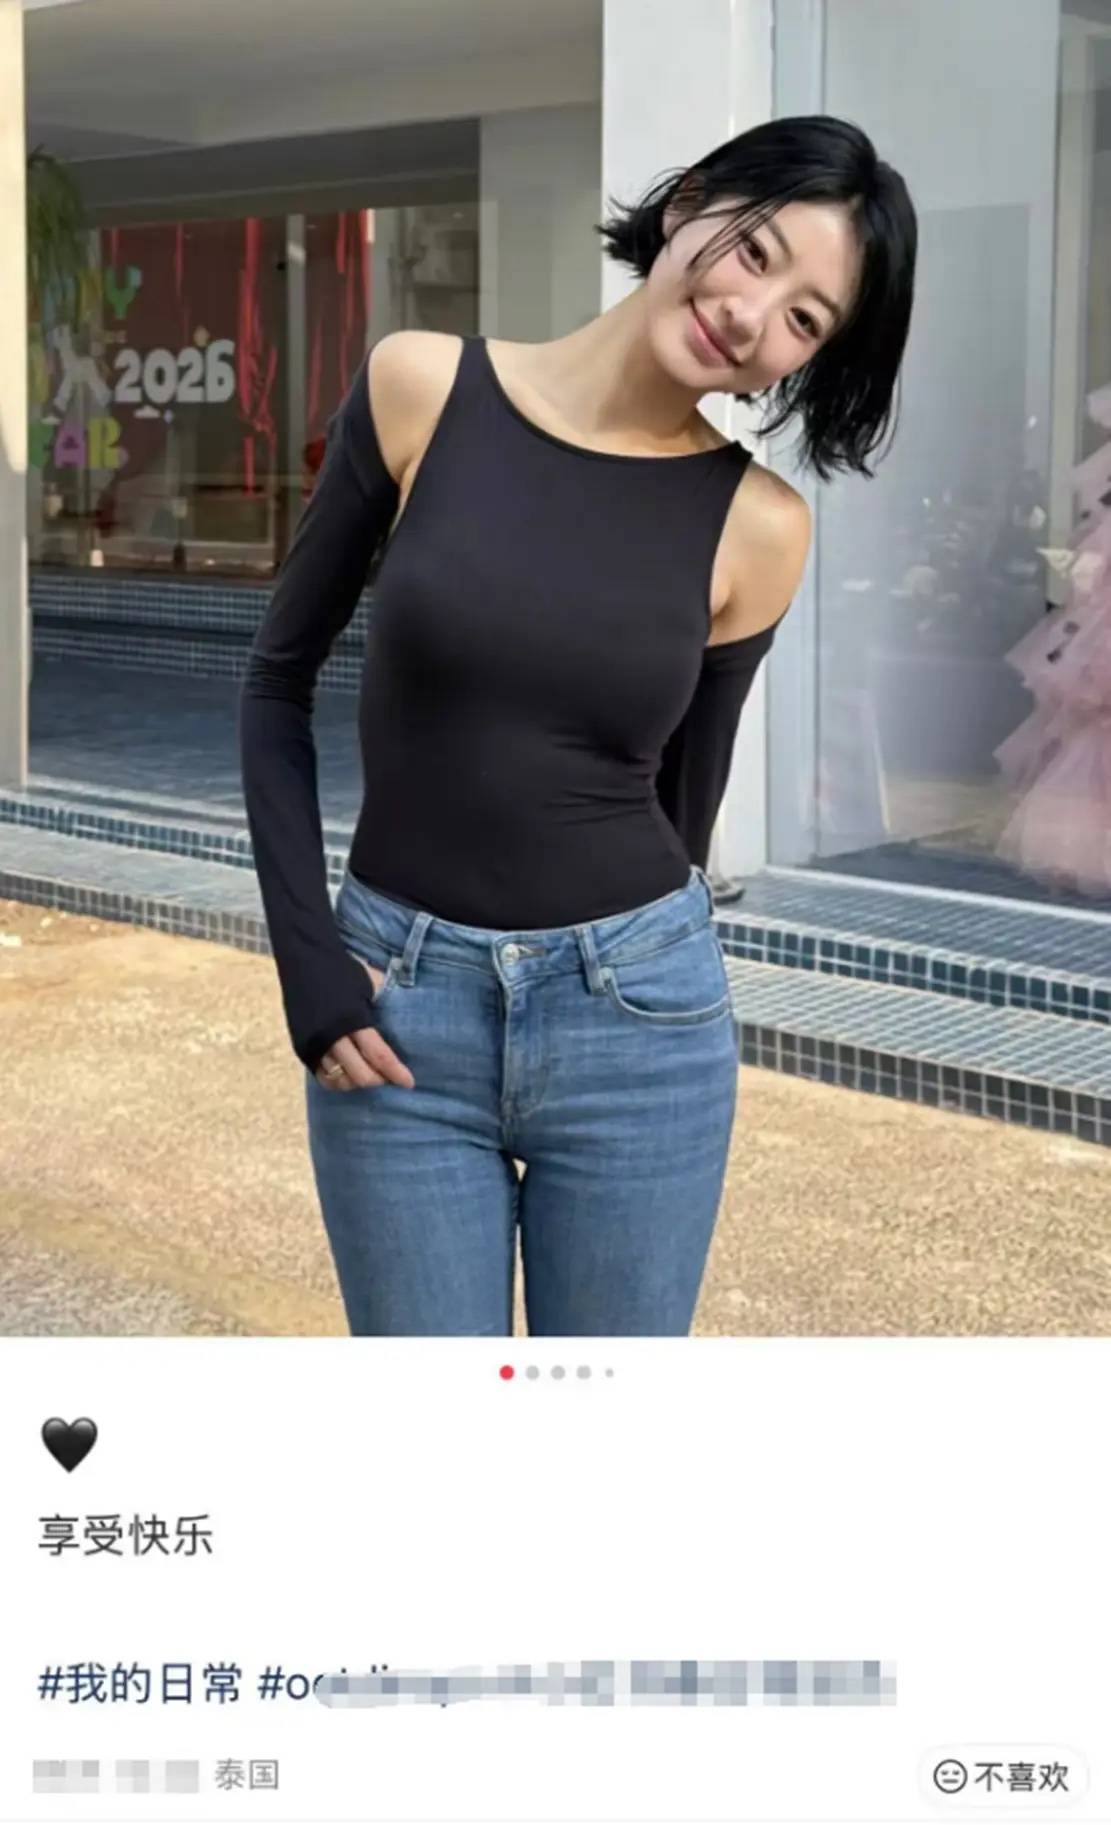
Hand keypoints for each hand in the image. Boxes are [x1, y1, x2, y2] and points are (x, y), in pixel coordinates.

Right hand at [313, 960, 416, 1091]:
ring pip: (340, 1079)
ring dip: (358, 1081)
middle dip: (378, 1079)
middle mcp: (331, 1035)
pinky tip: (349, 1074)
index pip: (378, 1054)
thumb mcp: (369, 983)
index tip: (409, 1082)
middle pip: (359, 1075)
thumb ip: (384, 1003)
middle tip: (388, 1075)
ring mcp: (313, 1043)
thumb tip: (406, 1016)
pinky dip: (338, 1080)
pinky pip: (322, 1076)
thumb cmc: (341, 968)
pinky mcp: (301, 1047)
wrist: (302, 957)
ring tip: (370, 1072)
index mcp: (352, 1018)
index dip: (395, 1072)